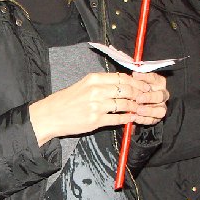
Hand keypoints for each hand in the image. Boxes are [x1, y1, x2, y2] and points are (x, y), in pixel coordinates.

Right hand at [29, 72, 166, 144]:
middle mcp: (96, 91)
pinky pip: (117, 119)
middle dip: (140, 93)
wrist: (50, 115)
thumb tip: (121, 84)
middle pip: (126, 90)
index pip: (121, 78)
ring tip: (142, 108)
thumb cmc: (66, 100)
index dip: (136, 81)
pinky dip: (127, 118)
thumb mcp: (84, 85)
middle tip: (148, 96)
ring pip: (124, 104)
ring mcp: (97, 106)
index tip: (144, 84)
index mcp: (94, 79)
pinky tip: (132, 118)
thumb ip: (102, 83)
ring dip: (136, 106)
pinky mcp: (96, 121)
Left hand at [128, 71, 168, 124]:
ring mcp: (161, 107)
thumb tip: (135, 74)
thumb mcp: (135, 82)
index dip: (145, 77)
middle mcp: (162, 94)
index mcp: (159, 83)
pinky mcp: (156, 118)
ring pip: (160, 110)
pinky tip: (135, 117)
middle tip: (138, 99)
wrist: (132, 104)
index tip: (135, 76)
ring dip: (149, 111)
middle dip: (149, 97)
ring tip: (138, 110)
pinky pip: (152, 120)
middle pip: (160, 96)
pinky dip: (143, 119)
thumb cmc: (135, 90)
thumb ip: (136, 78)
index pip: (154, 78)